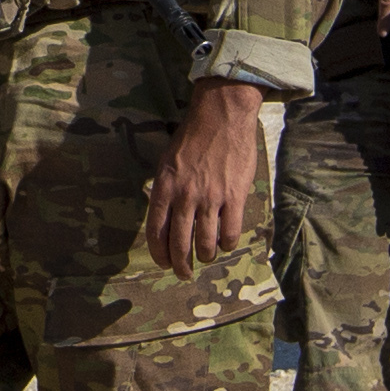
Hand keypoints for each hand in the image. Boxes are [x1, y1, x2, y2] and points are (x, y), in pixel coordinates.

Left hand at [142, 81, 267, 273]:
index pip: (156, 231)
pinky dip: (227, 243)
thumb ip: (164, 189)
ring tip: (206, 257)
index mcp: (164, 188)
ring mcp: (210, 198)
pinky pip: (230, 232)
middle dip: (181, 265)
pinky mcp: (234, 196)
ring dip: (205, 256)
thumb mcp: (166, 162)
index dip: (159, 254)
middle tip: (184, 273)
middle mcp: (184, 196)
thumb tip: (163, 216)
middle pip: (179, 243)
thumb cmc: (192, 137)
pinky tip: (226, 243)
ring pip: (205, 243)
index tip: (164, 263)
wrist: (222, 117)